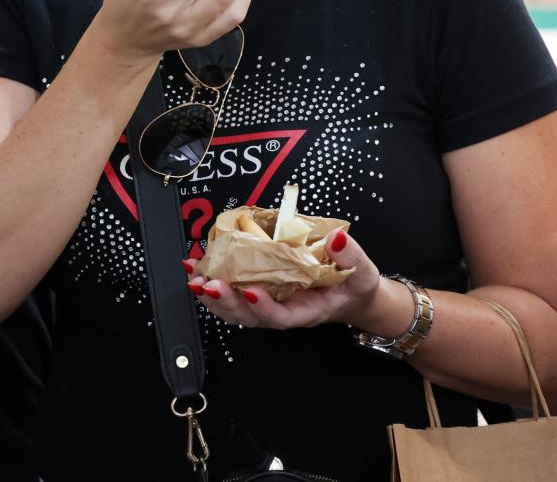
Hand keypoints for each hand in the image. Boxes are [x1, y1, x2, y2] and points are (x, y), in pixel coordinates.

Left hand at [186, 230, 393, 330]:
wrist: (352, 296)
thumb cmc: (355, 286)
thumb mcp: (362, 272)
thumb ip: (351, 256)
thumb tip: (337, 238)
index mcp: (307, 311)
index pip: (282, 317)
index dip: (265, 308)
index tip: (251, 292)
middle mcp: (283, 312)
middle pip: (250, 317)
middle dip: (226, 302)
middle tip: (207, 283)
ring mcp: (270, 304)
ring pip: (236, 309)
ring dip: (212, 294)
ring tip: (194, 276)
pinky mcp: (261, 292)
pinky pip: (235, 294)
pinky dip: (215, 283)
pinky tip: (200, 268)